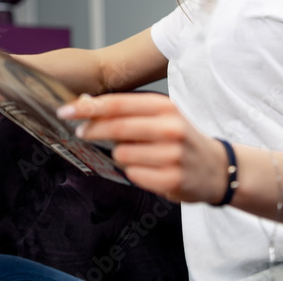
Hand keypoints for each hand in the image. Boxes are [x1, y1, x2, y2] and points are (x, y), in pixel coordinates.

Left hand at [57, 92, 227, 203]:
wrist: (217, 168)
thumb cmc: (180, 137)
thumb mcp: (160, 115)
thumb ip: (125, 109)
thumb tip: (84, 101)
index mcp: (165, 107)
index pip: (118, 104)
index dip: (88, 107)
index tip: (65, 111)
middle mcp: (171, 128)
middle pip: (116, 128)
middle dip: (92, 130)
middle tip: (80, 132)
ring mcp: (172, 155)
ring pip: (122, 155)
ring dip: (120, 155)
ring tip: (137, 154)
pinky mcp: (172, 180)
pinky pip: (134, 175)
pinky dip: (134, 172)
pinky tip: (149, 169)